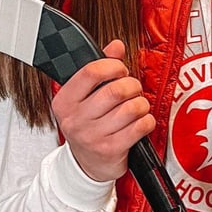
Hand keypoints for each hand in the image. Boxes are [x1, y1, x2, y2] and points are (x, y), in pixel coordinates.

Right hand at [50, 40, 154, 182]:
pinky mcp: (111, 150)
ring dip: (141, 104)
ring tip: (137, 107)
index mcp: (65, 101)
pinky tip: (140, 122)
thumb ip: (100, 68)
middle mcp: (75, 119)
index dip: (113, 65)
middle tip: (133, 89)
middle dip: (132, 85)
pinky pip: (140, 126)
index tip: (120, 69)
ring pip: (131, 108)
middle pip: (115, 90)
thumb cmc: (89, 125)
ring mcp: (92, 136)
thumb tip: (116, 45)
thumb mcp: (86, 97)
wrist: (87, 165)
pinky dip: (147, 121)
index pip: (91, 72)